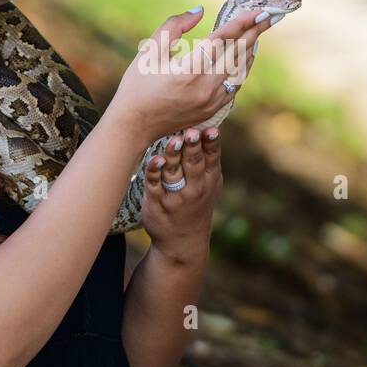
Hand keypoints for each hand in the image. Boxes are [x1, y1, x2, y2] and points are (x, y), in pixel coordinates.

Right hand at [110, 6, 271, 140]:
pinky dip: (241, 69)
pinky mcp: (212, 110)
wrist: (135, 124)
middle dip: (254, 33)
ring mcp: (211, 101)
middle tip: (268, 17)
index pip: (222, 40)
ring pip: (240, 71)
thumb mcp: (150, 50)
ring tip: (258, 32)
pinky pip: (235, 86)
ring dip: (250, 50)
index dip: (242, 23)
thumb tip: (199, 11)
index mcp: (188, 70)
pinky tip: (244, 57)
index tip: (257, 11)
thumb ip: (174, 26)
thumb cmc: (138, 85)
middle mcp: (204, 87)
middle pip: (237, 54)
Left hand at [141, 125, 221, 262]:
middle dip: (193, 147)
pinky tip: (154, 160)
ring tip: (174, 140)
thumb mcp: (210, 185)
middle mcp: (195, 189)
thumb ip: (209, 159)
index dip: (211, 143)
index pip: (212, 158)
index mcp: (210, 181)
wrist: (182, 242)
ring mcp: (176, 197)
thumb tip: (208, 124)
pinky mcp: (157, 204)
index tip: (210, 129)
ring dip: (173, 156)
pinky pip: (155, 185)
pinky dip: (154, 172)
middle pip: (194, 164)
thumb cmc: (197, 204)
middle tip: (191, 131)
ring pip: (174, 172)